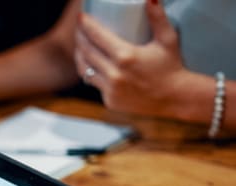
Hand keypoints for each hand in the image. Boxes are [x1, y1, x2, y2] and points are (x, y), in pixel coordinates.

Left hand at [75, 0, 191, 116]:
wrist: (174, 98)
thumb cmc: (171, 65)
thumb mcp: (167, 39)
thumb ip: (158, 17)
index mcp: (125, 57)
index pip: (97, 37)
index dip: (85, 25)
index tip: (81, 17)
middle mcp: (114, 74)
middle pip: (86, 52)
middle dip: (79, 38)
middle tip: (79, 28)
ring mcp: (110, 90)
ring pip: (85, 70)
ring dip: (80, 56)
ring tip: (80, 45)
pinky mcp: (109, 101)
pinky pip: (94, 83)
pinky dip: (91, 72)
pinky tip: (90, 64)